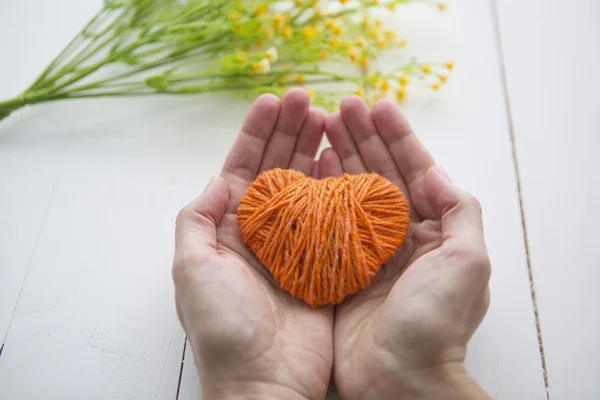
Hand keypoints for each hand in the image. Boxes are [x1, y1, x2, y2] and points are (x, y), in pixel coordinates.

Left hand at [173, 89, 331, 399]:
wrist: (265, 381)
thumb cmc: (223, 328)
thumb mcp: (192, 269)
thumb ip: (198, 220)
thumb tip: (218, 181)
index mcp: (229, 229)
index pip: (243, 168)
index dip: (257, 133)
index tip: (273, 101)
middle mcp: (263, 232)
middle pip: (277, 169)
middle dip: (290, 133)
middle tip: (309, 99)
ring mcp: (296, 246)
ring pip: (307, 187)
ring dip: (315, 152)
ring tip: (328, 120)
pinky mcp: (324, 263)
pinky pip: (333, 218)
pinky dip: (338, 189)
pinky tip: (344, 163)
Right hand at [321, 97, 491, 399]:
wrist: (398, 378)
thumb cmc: (436, 322)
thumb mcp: (467, 262)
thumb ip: (460, 211)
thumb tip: (436, 171)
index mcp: (433, 229)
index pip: (414, 170)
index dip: (396, 136)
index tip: (377, 105)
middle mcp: (399, 235)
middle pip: (379, 174)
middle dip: (362, 138)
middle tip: (341, 107)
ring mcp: (367, 250)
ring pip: (350, 191)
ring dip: (339, 157)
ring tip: (323, 125)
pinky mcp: (339, 267)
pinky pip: (326, 221)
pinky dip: (319, 193)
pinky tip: (310, 169)